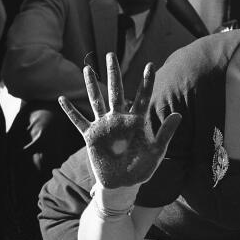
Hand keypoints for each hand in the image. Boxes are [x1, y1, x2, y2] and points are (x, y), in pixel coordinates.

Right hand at [58, 53, 180, 189]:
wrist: (123, 184)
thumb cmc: (142, 168)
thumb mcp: (156, 151)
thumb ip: (165, 133)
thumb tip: (178, 114)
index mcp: (136, 121)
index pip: (142, 96)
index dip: (146, 81)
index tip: (150, 64)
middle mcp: (119, 119)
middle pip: (115, 91)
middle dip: (113, 73)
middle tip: (110, 54)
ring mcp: (104, 126)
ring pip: (96, 101)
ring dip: (91, 85)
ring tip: (87, 68)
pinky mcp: (91, 137)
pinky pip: (78, 122)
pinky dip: (70, 111)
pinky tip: (61, 98)